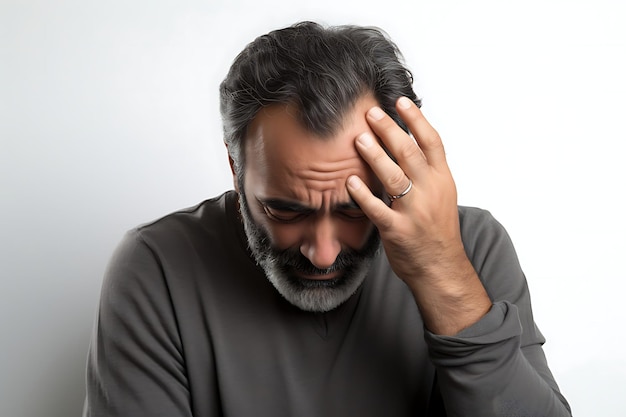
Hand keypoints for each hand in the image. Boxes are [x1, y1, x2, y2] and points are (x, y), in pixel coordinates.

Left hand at [346, 97, 490, 334]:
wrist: (442, 268)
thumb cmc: (437, 230)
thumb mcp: (442, 196)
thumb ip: (427, 171)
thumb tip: (410, 142)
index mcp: (442, 180)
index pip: (432, 142)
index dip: (416, 119)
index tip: (400, 101)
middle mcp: (431, 191)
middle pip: (410, 152)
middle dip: (389, 129)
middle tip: (370, 113)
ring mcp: (414, 211)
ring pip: (395, 176)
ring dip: (375, 154)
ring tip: (359, 138)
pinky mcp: (398, 230)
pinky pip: (377, 208)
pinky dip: (363, 194)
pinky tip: (349, 181)